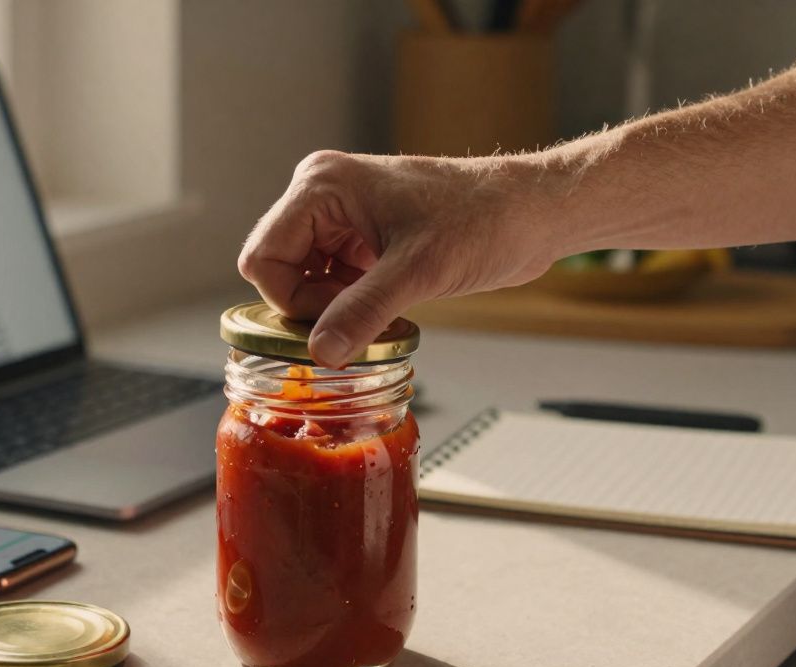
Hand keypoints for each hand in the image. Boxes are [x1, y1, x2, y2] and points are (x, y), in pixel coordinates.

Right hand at [238, 150, 561, 366]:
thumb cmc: (484, 220)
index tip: (335, 323)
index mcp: (323, 185)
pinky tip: (387, 309)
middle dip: (312, 307)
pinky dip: (350, 305)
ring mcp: (341, 216)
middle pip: (278, 270)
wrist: (531, 213)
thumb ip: (363, 311)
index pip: (264, 258)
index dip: (291, 302)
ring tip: (382, 313)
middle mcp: (323, 194)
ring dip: (333, 309)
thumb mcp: (420, 272)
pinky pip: (330, 282)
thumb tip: (319, 353)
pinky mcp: (361, 237)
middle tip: (360, 322)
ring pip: (302, 281)